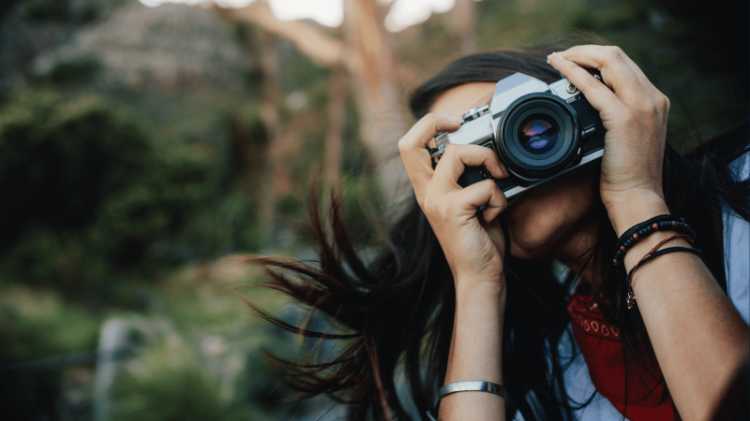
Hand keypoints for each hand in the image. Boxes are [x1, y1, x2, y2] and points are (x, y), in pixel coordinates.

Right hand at [398, 113, 508, 292]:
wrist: (480, 276)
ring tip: (498, 180)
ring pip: (458, 153)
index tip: (454, 122)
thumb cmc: (480, 240)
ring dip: (488, 160)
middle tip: (460, 123)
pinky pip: (484, 185)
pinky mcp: (453, 210)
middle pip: (410, 142)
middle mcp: (426, 192)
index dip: (428, 124)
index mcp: (428, 188)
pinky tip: (494, 214)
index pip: (410, 146)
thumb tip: (489, 151)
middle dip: (436, 121)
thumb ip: (470, 177)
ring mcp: (437, 200)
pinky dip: (498, 197)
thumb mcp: (471, 202)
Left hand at [548, 45, 670, 234]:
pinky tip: (559, 69)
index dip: (598, 57)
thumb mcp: (627, 139)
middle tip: (562, 56)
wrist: (637, 198)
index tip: (577, 59)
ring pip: (609, 61)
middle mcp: (652, 98)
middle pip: (618, 56)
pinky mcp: (624, 118)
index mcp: (655, 102)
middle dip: (586, 51)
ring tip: (557, 58)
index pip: (626, 65)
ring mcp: (641, 106)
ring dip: (579, 55)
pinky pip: (594, 86)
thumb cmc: (627, 177)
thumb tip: (589, 106)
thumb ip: (617, 118)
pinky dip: (573, 73)